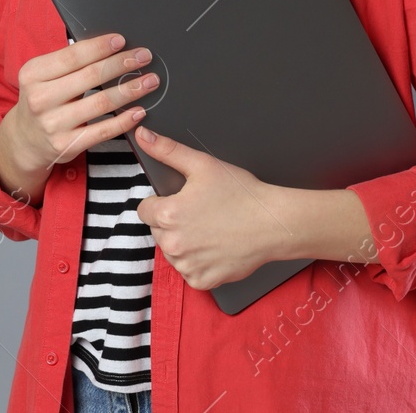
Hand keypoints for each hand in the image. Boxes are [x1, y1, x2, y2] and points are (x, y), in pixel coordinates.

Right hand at [0, 33, 159, 204]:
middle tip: (144, 56)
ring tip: (149, 81)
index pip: (73, 55)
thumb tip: (109, 46)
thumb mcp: (43, 76)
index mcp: (33, 74)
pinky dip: (124, 120)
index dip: (100, 47)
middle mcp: (40, 98)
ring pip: (101, 102)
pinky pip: (103, 130)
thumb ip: (68, 63)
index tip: (122, 40)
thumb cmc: (43, 99)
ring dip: (130, 90)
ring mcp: (53, 124)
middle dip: (122, 64)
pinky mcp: (66, 145)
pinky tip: (139, 111)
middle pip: (91, 76)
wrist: (25, 139)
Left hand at [133, 126, 289, 291]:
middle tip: (200, 214)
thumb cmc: (240, 194)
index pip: (145, 209)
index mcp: (168, 214)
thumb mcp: (202, 165)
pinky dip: (198, 263)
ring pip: (172, 252)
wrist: (272, 223)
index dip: (161, 202)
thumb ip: (167, 150)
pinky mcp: (202, 280)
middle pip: (158, 231)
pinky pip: (189, 272)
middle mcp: (173, 244)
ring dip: (183, 243)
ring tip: (209, 229)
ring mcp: (188, 265)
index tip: (181, 201)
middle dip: (172, 222)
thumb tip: (143, 135)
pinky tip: (214, 248)